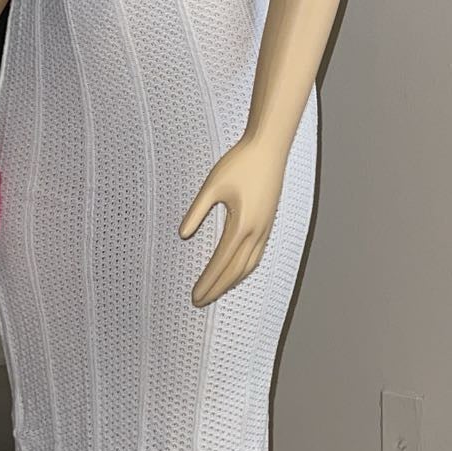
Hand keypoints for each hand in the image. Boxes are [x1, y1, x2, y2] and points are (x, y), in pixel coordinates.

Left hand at [179, 133, 286, 306]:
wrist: (268, 149)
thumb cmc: (239, 163)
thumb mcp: (212, 186)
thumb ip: (197, 212)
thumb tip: (183, 235)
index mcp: (241, 225)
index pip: (221, 263)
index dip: (207, 282)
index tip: (195, 296)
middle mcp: (256, 232)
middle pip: (235, 271)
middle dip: (217, 288)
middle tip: (200, 301)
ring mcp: (265, 229)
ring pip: (248, 266)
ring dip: (232, 282)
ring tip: (216, 292)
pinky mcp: (268, 223)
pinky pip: (256, 255)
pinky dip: (244, 269)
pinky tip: (236, 271)